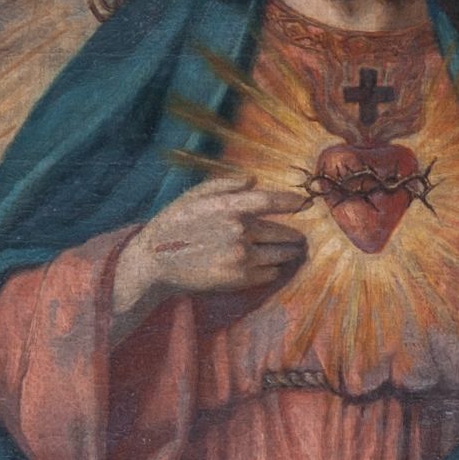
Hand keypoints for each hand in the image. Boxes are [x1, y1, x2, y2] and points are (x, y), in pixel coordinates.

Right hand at [111, 176, 308, 335]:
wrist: (154, 262)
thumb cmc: (174, 223)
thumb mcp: (195, 195)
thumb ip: (226, 184)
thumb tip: (253, 180)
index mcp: (229, 207)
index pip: (272, 201)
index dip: (292, 202)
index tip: (304, 204)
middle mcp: (239, 232)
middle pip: (283, 232)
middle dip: (293, 235)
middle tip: (298, 237)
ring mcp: (241, 258)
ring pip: (280, 254)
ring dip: (287, 252)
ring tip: (289, 251)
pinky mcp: (239, 280)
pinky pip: (270, 273)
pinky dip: (272, 269)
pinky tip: (266, 265)